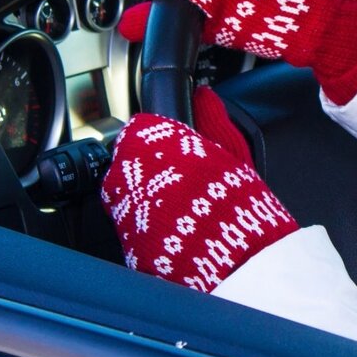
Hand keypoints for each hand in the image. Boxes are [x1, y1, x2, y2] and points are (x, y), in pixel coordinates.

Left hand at [100, 87, 298, 291]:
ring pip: (124, 195)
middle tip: (181, 183)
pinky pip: (129, 227)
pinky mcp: (124, 242)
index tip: (173, 151)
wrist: (230, 259)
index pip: (139, 130)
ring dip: (143, 197)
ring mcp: (122, 208)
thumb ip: (213, 119)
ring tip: (180, 210)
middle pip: (127, 163)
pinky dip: (145, 227)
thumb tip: (205, 96)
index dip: (157, 142)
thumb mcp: (232, 151)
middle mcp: (128, 172)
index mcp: (151, 141)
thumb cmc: (235, 204)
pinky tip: (174, 232)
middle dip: (147, 170)